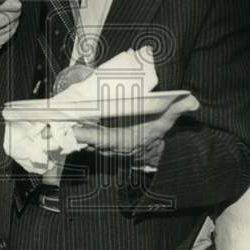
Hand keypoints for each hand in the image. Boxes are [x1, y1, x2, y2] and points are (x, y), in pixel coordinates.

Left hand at [73, 93, 199, 165]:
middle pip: (91, 141)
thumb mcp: (168, 120)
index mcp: (128, 140)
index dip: (91, 136)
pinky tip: (62, 124)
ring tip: (57, 122)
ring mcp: (105, 146)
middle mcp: (114, 146)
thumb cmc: (156, 130)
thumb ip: (178, 109)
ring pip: (85, 142)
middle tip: (61, 123)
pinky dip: (74, 134)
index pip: (106, 140)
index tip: (77, 130)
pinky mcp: (99, 143)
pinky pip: (84, 139)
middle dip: (76, 134)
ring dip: (72, 134)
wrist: (153, 148)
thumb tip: (193, 101)